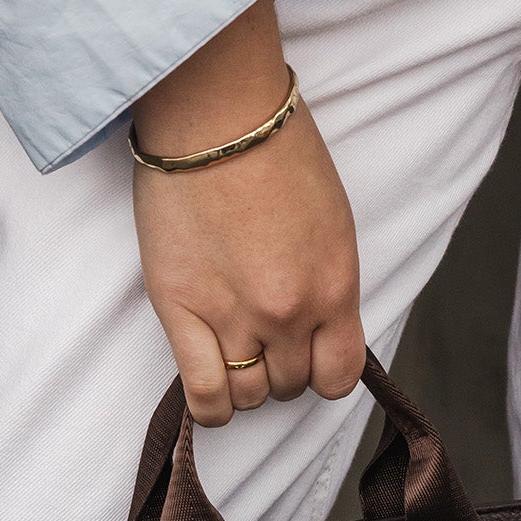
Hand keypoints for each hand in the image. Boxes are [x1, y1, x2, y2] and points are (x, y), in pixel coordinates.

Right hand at [131, 0, 365, 424]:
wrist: (214, 114)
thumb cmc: (274, 152)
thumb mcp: (332, 224)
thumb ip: (329, 286)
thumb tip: (318, 331)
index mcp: (335, 287)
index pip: (339, 375)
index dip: (321, 371)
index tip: (307, 353)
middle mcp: (290, 312)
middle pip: (290, 384)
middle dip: (280, 366)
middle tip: (261, 333)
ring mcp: (234, 316)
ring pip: (249, 394)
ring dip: (244, 381)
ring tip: (232, 347)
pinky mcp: (181, 312)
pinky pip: (206, 394)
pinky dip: (212, 406)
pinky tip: (213, 393)